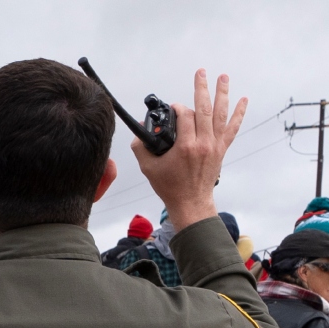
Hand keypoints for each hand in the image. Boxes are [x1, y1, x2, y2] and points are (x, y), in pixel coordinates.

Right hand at [132, 70, 245, 231]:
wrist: (190, 202)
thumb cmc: (170, 187)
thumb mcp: (148, 168)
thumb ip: (140, 148)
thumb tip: (137, 133)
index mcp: (185, 146)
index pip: (184, 116)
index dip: (177, 107)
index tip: (172, 109)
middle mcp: (203, 143)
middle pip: (205, 109)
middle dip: (202, 88)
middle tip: (200, 72)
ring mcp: (214, 145)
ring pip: (221, 114)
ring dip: (222, 94)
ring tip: (223, 77)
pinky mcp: (221, 149)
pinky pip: (232, 128)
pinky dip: (239, 113)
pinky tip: (243, 100)